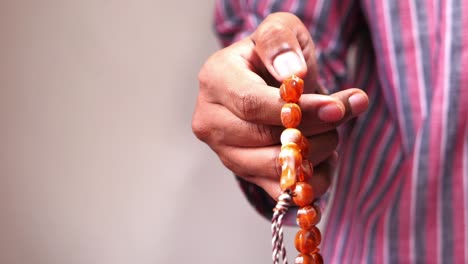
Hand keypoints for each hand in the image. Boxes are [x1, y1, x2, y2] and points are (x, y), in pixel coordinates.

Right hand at [192, 12, 368, 199]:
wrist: (268, 81)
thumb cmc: (275, 56)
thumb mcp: (280, 31)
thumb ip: (280, 42)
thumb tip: (293, 74)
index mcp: (214, 80)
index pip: (252, 104)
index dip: (297, 110)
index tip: (335, 108)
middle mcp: (210, 120)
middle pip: (262, 138)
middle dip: (312, 130)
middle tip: (341, 115)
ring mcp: (224, 152)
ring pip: (272, 167)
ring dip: (314, 154)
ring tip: (331, 132)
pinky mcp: (244, 174)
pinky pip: (280, 191)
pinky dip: (310, 181)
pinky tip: (323, 158)